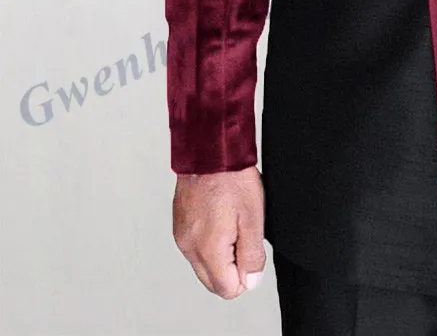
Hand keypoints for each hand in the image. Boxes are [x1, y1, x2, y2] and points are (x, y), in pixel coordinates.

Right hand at [172, 166, 266, 297]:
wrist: (210, 151)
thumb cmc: (232, 178)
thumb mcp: (253, 218)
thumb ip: (252, 255)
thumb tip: (250, 281)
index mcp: (208, 249)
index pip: (227, 289)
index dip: (245, 275)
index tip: (250, 250)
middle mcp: (189, 247)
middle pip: (213, 281)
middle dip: (232, 267)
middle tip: (243, 233)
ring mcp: (181, 237)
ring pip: (204, 265)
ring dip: (221, 253)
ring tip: (232, 221)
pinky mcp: (179, 226)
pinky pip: (195, 248)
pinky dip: (210, 241)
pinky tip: (220, 217)